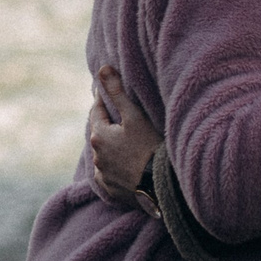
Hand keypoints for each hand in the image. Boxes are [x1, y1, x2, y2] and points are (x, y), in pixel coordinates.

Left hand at [87, 66, 161, 216]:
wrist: (163, 187)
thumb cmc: (150, 148)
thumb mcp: (134, 116)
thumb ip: (117, 92)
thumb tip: (102, 68)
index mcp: (99, 136)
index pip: (97, 110)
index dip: (103, 99)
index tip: (107, 92)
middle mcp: (97, 157)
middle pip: (100, 134)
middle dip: (108, 124)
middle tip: (119, 116)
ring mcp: (104, 176)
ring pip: (105, 155)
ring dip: (112, 148)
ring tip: (126, 143)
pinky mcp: (113, 191)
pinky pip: (111, 175)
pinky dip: (116, 169)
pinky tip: (127, 166)